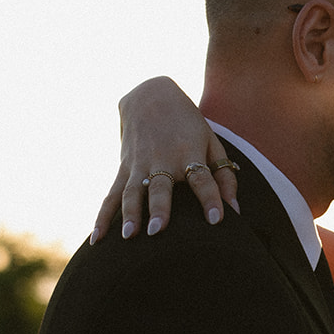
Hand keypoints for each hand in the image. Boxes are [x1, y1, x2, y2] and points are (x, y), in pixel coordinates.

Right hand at [90, 78, 240, 242]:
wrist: (149, 94)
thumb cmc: (188, 124)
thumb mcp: (211, 142)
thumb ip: (224, 176)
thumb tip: (235, 211)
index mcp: (188, 152)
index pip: (202, 177)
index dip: (210, 198)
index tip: (217, 220)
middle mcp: (162, 158)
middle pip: (161, 186)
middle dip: (159, 208)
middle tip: (158, 231)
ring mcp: (139, 164)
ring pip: (132, 191)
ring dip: (129, 214)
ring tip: (129, 236)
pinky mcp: (124, 168)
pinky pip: (111, 195)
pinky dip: (103, 217)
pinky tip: (98, 239)